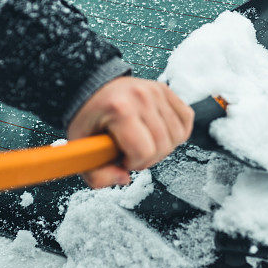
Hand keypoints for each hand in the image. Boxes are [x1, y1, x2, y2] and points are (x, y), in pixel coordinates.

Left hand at [67, 77, 193, 188]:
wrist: (92, 89)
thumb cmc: (88, 117)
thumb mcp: (81, 148)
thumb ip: (97, 175)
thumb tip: (124, 178)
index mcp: (119, 109)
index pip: (144, 151)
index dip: (133, 163)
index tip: (122, 159)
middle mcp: (141, 97)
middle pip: (162, 146)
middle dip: (147, 158)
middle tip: (132, 153)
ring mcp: (156, 92)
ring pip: (177, 136)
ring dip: (162, 147)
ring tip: (144, 143)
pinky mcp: (165, 91)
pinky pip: (186, 119)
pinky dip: (176, 132)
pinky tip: (159, 134)